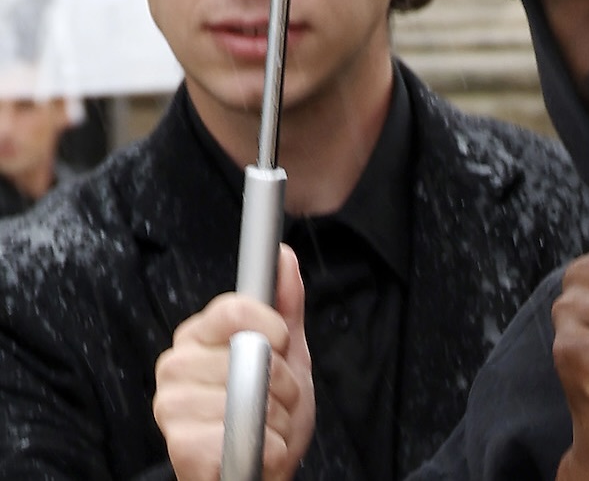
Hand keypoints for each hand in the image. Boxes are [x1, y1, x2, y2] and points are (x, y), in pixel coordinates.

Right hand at [154, 245, 314, 480]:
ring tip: (265, 427)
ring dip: (277, 418)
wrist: (262, 470)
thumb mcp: (288, 354)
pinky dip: (267, 447)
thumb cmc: (268, 413)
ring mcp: (172, 405)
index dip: (270, 326)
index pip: (233, 309)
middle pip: (249, 353)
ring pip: (249, 396)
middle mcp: (176, 365)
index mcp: (198, 337)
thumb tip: (282, 257)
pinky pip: (241, 434)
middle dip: (282, 383)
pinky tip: (255, 450)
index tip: (282, 342)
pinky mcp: (179, 444)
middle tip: (274, 400)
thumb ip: (285, 305)